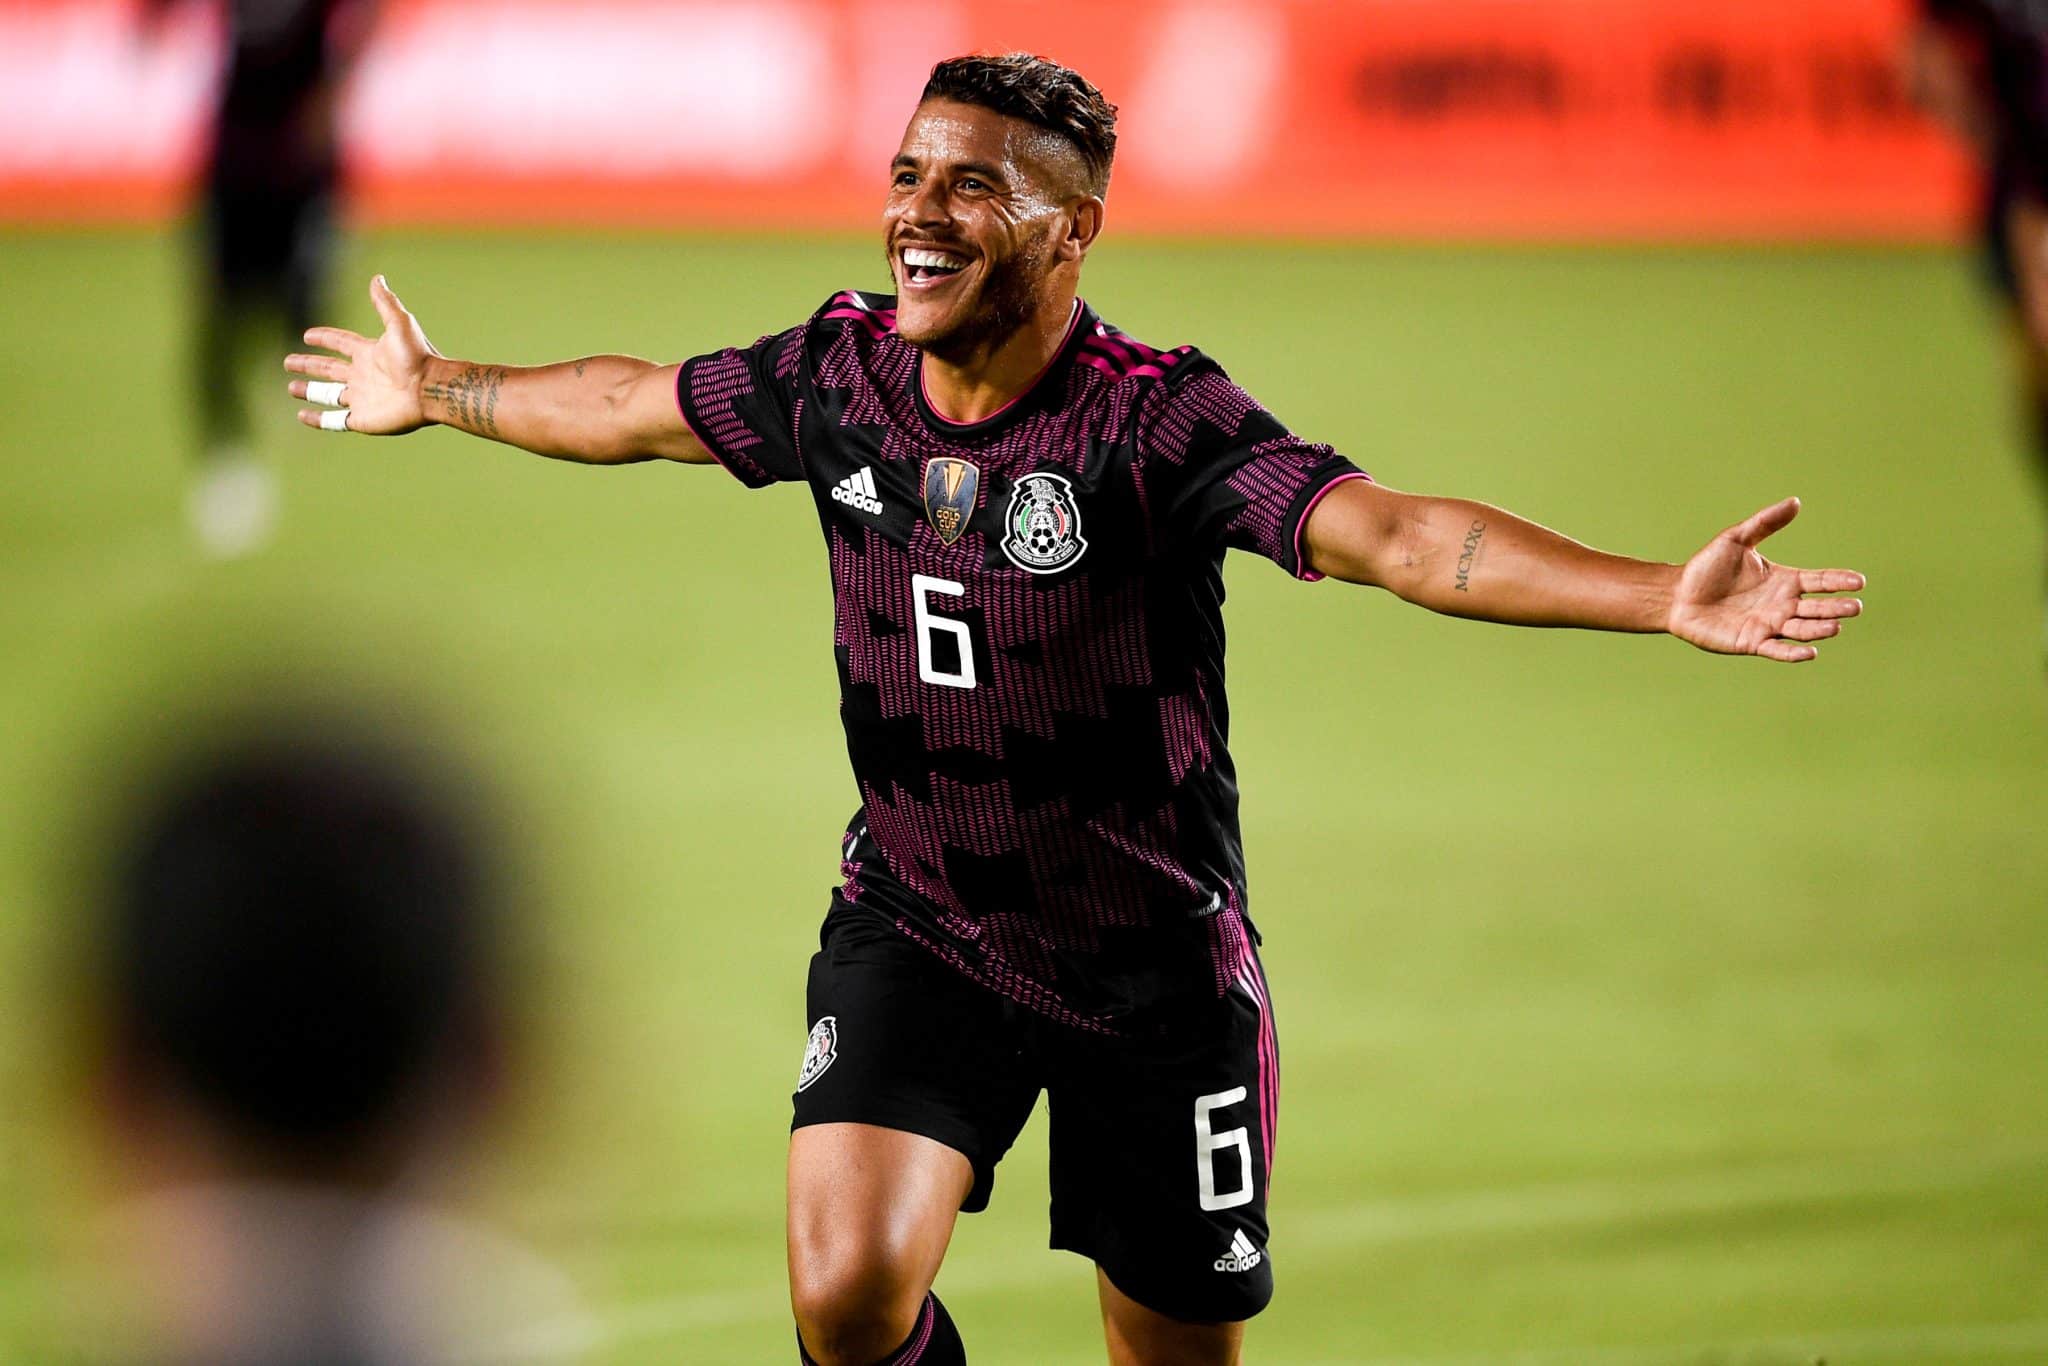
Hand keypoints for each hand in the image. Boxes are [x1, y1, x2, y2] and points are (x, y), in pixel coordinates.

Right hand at [285, 275, 437, 434]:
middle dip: (308, 364)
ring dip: (309, 390)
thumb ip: (385, 302)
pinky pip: (335, 421)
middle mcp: (363, 375)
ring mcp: (362, 398)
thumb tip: (377, 278)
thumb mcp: (399, 323)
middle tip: (288, 362)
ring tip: (291, 387)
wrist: (430, 390)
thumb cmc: (417, 357)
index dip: (324, 338)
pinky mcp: (363, 419)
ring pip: (328, 394)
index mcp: (369, 353)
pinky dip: (318, 419)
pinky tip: (303, 416)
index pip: (340, 343)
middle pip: (329, 369)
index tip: (307, 335)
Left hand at [1668, 497, 1863, 662]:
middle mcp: (1782, 604)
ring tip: (1835, 626)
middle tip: (1854, 607)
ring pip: (1802, 629)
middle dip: (1836, 608)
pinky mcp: (1753, 642)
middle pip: (1817, 607)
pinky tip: (1810, 652)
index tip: (1859, 581)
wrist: (1677, 594)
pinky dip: (1794, 653)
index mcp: (1784, 580)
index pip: (1820, 581)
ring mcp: (1769, 625)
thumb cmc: (1706, 568)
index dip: (1839, 582)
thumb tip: (1795, 502)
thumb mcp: (1736, 539)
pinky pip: (1778, 650)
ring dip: (1819, 629)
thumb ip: (1765, 522)